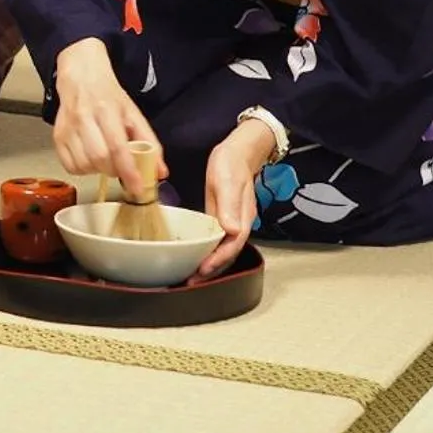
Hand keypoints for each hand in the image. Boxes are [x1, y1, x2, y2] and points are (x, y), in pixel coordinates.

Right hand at [51, 38, 165, 198]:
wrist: (81, 78)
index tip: (138, 188)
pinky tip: (90, 159)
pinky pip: (70, 167)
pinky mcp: (57, 136)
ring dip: (98, 171)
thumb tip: (160, 172)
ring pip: (84, 165)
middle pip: (100, 159)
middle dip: (114, 170)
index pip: (118, 147)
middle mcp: (84, 118)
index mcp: (107, 110)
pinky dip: (83, 170)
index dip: (129, 171)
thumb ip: (150, 143)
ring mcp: (68, 128)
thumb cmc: (108, 96)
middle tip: (121, 167)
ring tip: (105, 159)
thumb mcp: (133, 114)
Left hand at [192, 118, 277, 280]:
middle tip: (192, 279)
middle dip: (212, 269)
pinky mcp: (223, 218)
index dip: (218, 261)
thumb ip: (229, 205)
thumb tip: (231, 230)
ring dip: (209, 263)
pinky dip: (207, 250)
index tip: (202, 270)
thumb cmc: (231, 163)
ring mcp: (231, 222)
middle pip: (228, 253)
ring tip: (191, 274)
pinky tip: (195, 254)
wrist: (238, 152)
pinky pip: (216, 239)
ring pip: (222, 249)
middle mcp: (238, 224)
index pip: (232, 246)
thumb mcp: (227, 181)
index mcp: (241, 218)